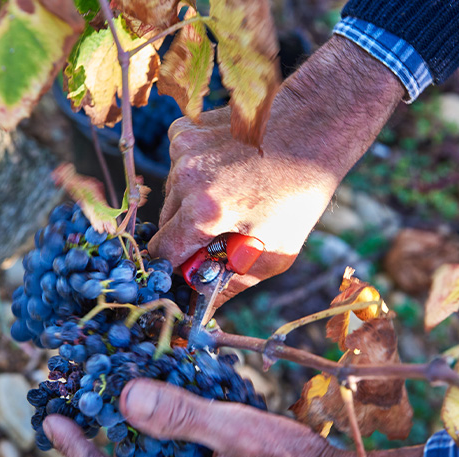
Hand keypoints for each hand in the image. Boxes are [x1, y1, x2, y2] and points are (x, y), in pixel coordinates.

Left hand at [43, 379, 350, 456]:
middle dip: (93, 445)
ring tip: (108, 408)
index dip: (76, 449)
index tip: (52, 421)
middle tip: (74, 410)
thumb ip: (180, 416)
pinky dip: (152, 443)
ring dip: (122, 442)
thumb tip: (125, 398)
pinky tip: (157, 419)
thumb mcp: (234, 433)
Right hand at [148, 35, 403, 306]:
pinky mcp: (185, 130)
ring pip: (170, 194)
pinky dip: (192, 175)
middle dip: (186, 234)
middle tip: (218, 231)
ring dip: (190, 204)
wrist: (312, 129)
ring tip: (228, 195)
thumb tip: (203, 310)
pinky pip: (176, 166)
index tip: (188, 265)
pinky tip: (222, 171)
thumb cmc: (299, 195)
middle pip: (164, 224)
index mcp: (205, 212)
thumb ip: (232, 283)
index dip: (173, 264)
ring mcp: (183, 149)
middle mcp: (186, 178)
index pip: (161, 252)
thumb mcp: (275, 252)